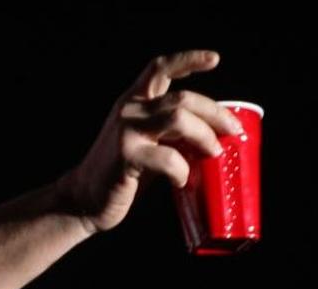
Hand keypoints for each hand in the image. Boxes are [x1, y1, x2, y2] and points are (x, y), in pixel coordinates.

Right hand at [55, 50, 244, 234]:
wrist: (84, 199)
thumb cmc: (119, 174)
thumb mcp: (144, 143)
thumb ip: (169, 132)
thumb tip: (212, 134)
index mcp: (132, 102)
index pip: (159, 68)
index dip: (188, 60)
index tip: (214, 60)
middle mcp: (128, 110)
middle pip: (182, 98)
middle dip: (215, 113)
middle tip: (233, 130)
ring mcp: (126, 132)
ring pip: (179, 119)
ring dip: (205, 136)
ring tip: (214, 153)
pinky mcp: (126, 156)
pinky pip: (168, 158)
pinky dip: (182, 170)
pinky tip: (181, 180)